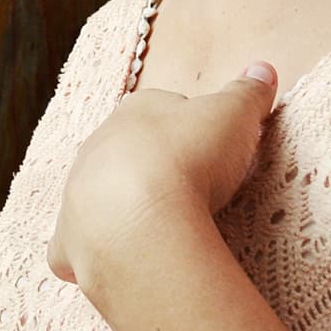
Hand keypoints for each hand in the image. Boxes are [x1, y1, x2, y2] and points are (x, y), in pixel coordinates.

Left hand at [48, 63, 277, 290]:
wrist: (141, 221)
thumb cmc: (188, 161)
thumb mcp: (234, 116)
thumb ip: (248, 92)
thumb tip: (263, 68)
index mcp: (134, 112)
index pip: (162, 110)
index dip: (191, 129)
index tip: (214, 150)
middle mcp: (96, 148)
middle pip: (126, 153)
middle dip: (152, 167)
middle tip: (190, 192)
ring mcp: (76, 195)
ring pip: (96, 196)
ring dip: (121, 208)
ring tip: (160, 228)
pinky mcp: (68, 243)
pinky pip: (72, 247)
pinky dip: (89, 254)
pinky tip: (115, 261)